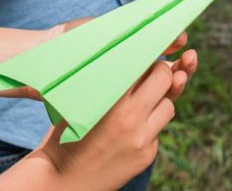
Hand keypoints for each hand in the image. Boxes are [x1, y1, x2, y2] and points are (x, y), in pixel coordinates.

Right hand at [25, 58, 181, 190]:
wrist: (61, 181)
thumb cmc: (66, 135)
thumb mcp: (81, 102)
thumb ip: (108, 82)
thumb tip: (131, 57)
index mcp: (113, 100)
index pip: (144, 64)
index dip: (147, 56)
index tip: (145, 53)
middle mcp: (131, 119)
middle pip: (165, 79)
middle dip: (161, 72)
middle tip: (152, 71)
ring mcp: (142, 140)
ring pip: (169, 105)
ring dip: (160, 99)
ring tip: (142, 100)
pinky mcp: (146, 156)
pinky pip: (159, 129)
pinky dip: (151, 123)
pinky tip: (133, 125)